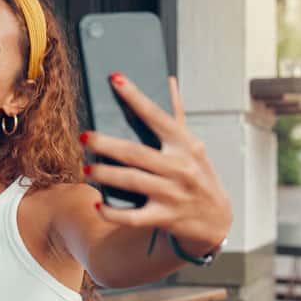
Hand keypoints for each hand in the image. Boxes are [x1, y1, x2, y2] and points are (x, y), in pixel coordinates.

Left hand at [80, 74, 232, 256]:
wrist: (216, 220)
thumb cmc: (199, 177)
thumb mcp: (193, 148)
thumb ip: (176, 117)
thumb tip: (168, 82)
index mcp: (185, 145)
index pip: (157, 116)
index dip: (135, 98)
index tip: (115, 80)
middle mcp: (180, 167)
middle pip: (136, 152)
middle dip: (107, 144)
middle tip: (84, 136)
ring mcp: (172, 194)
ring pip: (132, 181)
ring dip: (105, 174)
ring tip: (86, 168)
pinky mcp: (165, 217)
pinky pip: (133, 216)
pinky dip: (112, 212)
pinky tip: (97, 204)